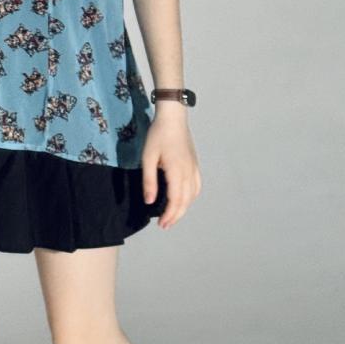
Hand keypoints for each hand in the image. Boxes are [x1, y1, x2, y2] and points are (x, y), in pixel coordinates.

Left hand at [142, 107, 201, 228]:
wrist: (173, 117)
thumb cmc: (157, 135)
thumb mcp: (148, 158)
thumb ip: (149, 181)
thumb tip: (149, 201)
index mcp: (177, 171)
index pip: (175, 200)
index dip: (169, 215)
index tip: (161, 224)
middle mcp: (189, 172)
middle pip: (185, 201)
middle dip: (176, 215)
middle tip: (165, 225)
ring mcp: (194, 168)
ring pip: (192, 195)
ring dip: (184, 208)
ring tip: (173, 216)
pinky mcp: (194, 164)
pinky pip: (197, 185)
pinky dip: (192, 197)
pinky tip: (185, 200)